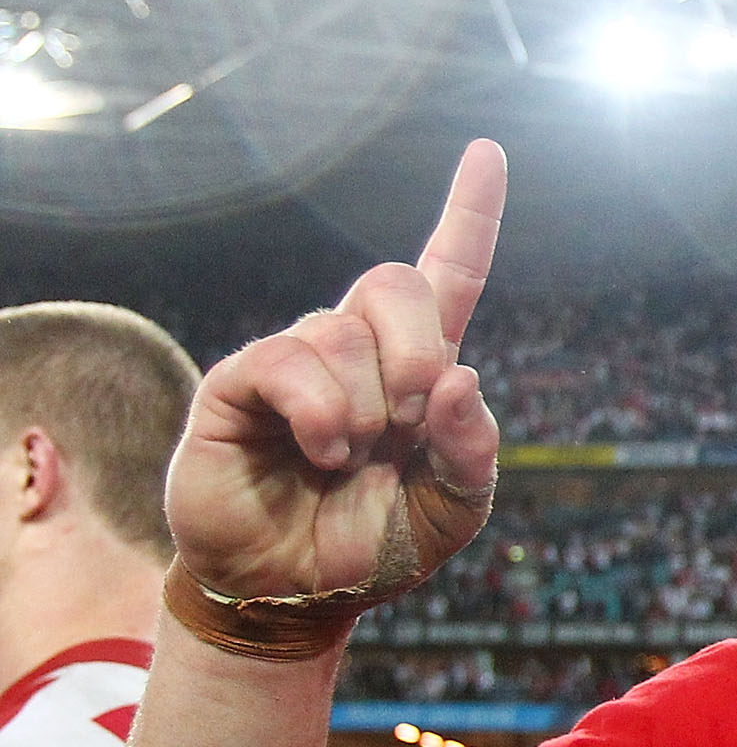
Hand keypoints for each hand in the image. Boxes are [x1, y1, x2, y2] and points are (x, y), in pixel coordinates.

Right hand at [163, 140, 505, 605]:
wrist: (302, 593)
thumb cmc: (377, 544)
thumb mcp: (454, 509)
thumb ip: (474, 450)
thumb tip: (461, 380)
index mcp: (420, 368)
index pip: (448, 272)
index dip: (469, 214)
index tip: (487, 152)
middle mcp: (355, 349)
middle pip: (396, 282)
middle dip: (420, 348)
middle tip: (415, 415)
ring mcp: (295, 360)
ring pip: (343, 332)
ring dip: (365, 408)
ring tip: (347, 460)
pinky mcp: (239, 383)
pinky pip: (288, 361)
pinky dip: (321, 412)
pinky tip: (322, 451)